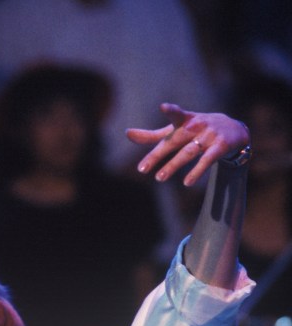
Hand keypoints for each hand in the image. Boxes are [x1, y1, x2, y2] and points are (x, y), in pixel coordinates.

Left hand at [126, 103, 250, 185]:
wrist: (234, 131)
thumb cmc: (196, 130)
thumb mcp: (176, 130)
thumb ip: (152, 135)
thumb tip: (127, 133)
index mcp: (184, 120)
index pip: (176, 114)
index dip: (171, 110)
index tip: (164, 106)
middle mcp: (196, 126)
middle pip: (174, 141)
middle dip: (158, 155)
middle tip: (142, 170)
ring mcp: (209, 136)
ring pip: (188, 152)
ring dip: (173, 165)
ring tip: (159, 178)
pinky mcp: (221, 147)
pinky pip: (207, 160)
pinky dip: (197, 171)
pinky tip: (187, 183)